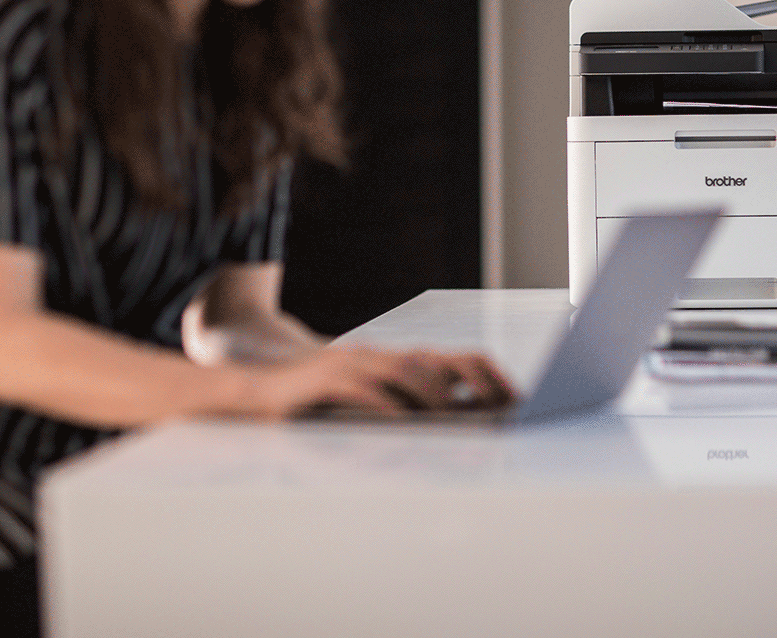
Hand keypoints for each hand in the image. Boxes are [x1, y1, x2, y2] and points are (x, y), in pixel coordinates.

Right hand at [259, 343, 517, 419]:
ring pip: (403, 370)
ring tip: (455, 416)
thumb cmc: (322, 400)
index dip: (487, 374)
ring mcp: (354, 363)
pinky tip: (401, 421)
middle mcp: (380, 355)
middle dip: (470, 382)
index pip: (455, 358)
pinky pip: (362, 388)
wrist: (262, 389)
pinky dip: (384, 404)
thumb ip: (409, 404)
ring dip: (432, 394)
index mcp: (396, 361)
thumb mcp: (372, 400)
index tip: (513, 398)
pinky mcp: (327, 378)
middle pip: (436, 361)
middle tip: (496, 408)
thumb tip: (459, 420)